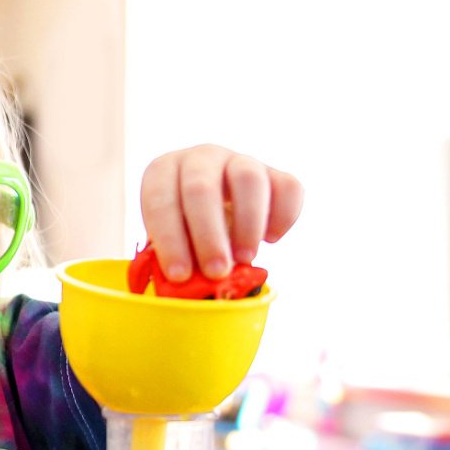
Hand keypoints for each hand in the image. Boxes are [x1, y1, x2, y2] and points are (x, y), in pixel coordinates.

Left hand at [139, 144, 302, 281]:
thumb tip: (187, 291)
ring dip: (247, 223)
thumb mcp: (171, 244)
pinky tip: (271, 239)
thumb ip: (174, 261)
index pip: (160, 199)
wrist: (213, 212)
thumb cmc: (183, 234)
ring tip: (245, 258)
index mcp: (163, 172)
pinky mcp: (274, 173)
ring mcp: (239, 161)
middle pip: (201, 188)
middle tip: (216, 272)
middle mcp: (200, 158)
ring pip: (248, 179)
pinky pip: (288, 186)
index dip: (169, 239)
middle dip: (208, 235)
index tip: (179, 275)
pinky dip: (283, 215)